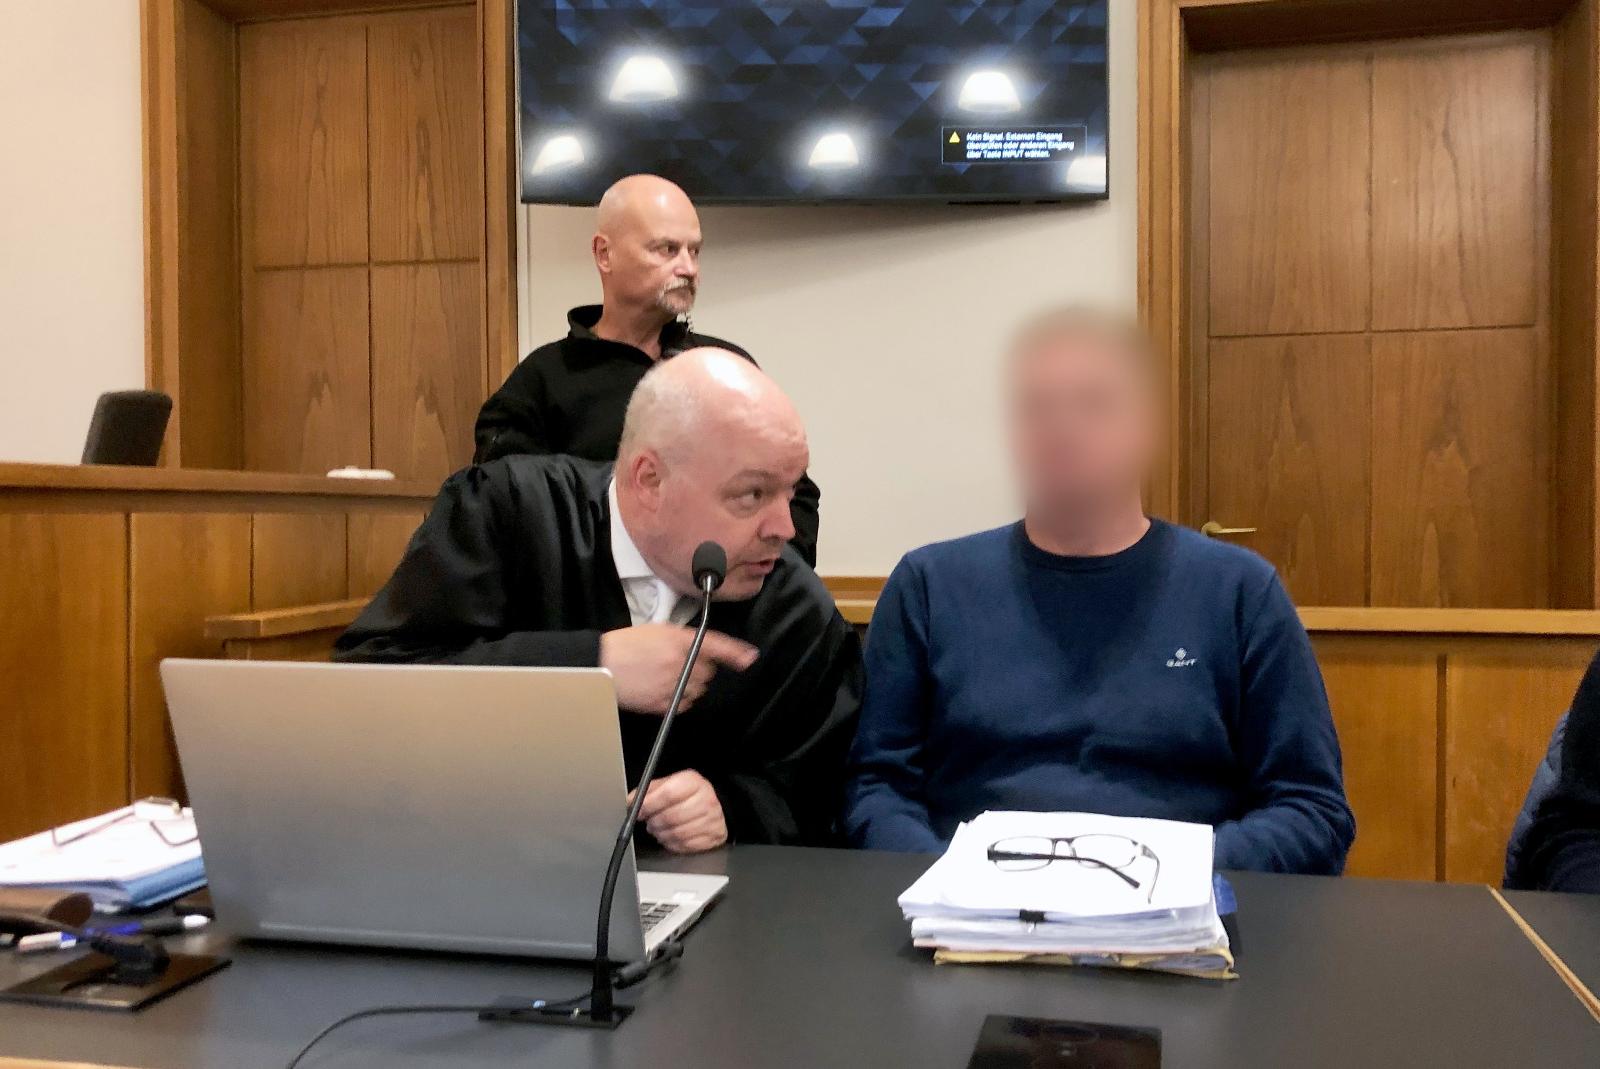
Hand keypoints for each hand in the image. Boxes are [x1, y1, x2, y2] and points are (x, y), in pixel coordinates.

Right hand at [599, 624, 756, 714]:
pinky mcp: (664, 703)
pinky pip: (684, 704)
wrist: (602, 665)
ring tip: (667, 677)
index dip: (735, 652)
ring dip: (691, 686)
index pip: (715, 644)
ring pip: (698, 690)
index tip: (749, 657)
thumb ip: (683, 639)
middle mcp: (679, 661)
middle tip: (679, 664)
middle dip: (700, 669)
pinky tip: (662, 690)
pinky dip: (680, 700)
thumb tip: (703, 650)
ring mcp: (672, 684)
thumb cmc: (626, 645)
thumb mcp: (658, 631)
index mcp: (678, 639)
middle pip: (708, 672)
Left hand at [629, 770, 727, 853]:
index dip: (649, 805)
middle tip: (650, 823)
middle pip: (672, 816)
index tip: (638, 812)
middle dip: (655, 823)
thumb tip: (630, 801)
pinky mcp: (715, 835)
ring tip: (660, 830)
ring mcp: (712, 818)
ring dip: (662, 835)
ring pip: (678, 833)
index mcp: (693, 781)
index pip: (668, 794)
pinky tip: (671, 837)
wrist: (712, 803)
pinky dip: (674, 844)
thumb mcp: (669, 784)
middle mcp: (706, 798)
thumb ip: (648, 791)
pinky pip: (687, 845)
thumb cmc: (687, 794)